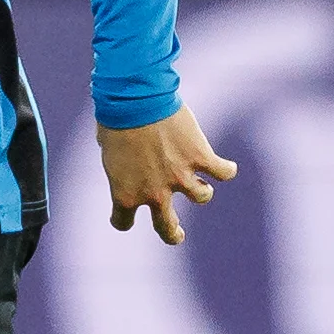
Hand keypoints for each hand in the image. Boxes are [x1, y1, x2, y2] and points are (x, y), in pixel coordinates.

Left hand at [97, 105, 236, 245]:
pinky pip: (223, 172)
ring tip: (201, 183)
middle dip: (173, 234)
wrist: (135, 99)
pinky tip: (225, 167)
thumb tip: (127, 160)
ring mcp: (181, 177)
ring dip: (202, 191)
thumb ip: (120, 163)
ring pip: (202, 197)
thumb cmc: (115, 118)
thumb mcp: (108, 148)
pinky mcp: (201, 157)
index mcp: (125, 193)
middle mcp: (155, 193)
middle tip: (177, 234)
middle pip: (168, 228)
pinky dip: (226, 169)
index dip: (124, 219)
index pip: (123, 221)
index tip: (127, 217)